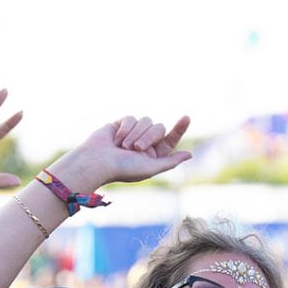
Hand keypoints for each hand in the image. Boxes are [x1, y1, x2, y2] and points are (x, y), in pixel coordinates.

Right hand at [46, 115, 191, 191]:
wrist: (97, 161)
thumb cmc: (124, 169)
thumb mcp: (151, 168)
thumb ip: (170, 161)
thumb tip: (189, 154)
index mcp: (154, 155)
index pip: (170, 139)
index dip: (179, 129)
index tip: (186, 118)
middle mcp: (145, 143)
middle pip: (158, 128)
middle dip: (149, 137)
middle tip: (136, 148)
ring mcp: (133, 133)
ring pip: (145, 121)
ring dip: (135, 134)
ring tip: (123, 147)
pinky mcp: (121, 124)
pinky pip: (131, 118)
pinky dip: (125, 129)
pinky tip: (116, 139)